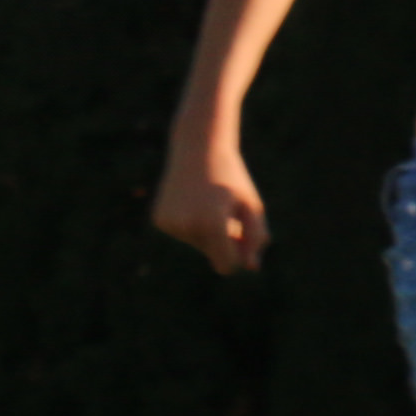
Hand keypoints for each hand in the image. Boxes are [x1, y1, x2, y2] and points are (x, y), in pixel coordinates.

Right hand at [153, 142, 266, 275]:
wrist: (198, 148)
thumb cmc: (231, 178)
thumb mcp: (252, 206)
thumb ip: (255, 238)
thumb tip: (251, 267)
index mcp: (213, 224)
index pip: (227, 265)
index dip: (238, 256)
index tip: (241, 236)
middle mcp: (187, 226)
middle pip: (212, 253)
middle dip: (223, 239)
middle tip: (224, 209)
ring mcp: (169, 223)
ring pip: (197, 243)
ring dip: (207, 230)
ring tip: (207, 201)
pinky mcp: (160, 219)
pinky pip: (183, 234)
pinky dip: (191, 224)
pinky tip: (191, 201)